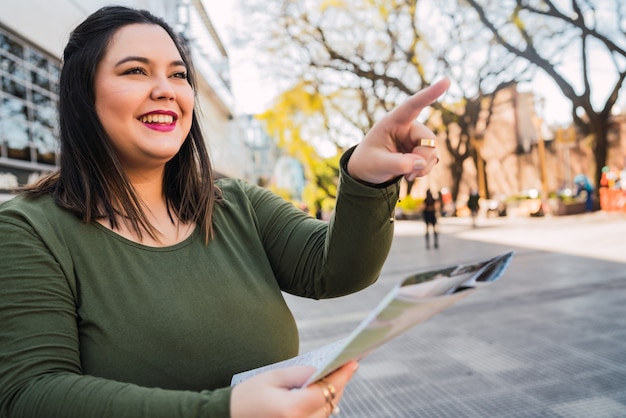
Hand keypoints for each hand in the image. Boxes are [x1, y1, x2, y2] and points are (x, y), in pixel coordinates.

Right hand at [231, 361, 357, 417]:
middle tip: (349, 365)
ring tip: (340, 376)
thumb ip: (299, 373)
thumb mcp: (271, 377)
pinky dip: (322, 405)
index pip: (326, 390)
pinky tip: (324, 392)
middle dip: (340, 383)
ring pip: (326, 413)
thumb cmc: (246, 397)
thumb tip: (320, 370)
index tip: (353, 362)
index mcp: (292, 409)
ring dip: (333, 395)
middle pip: (330, 403)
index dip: (342, 375)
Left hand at [347, 78, 449, 183]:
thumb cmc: (368, 162)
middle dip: (422, 158)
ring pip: (433, 150)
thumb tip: (421, 163)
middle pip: (428, 138)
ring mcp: (415, 138)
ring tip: (407, 176)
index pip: (412, 105)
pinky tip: (411, 175)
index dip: (430, 93)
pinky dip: (424, 170)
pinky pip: (433, 158)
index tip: (446, 81)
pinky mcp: (421, 149)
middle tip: (409, 174)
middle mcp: (407, 127)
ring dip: (423, 167)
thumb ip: (398, 164)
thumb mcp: (377, 165)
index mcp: (392, 121)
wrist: (367, 171)